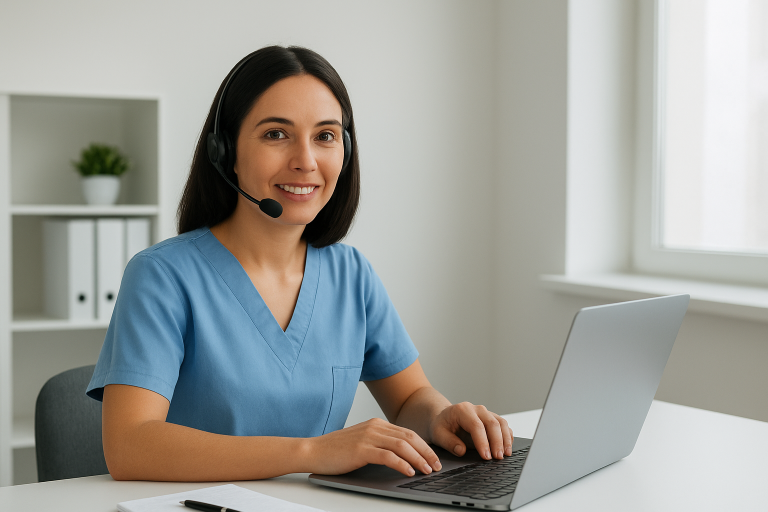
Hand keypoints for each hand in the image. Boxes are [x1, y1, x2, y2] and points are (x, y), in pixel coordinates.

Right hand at [306, 418, 442, 476]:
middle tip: (437, 465)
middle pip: (409, 437)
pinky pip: (388, 456)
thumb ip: (379, 443)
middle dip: (426, 452)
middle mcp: (375, 427)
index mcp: (377, 424)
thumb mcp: (362, 442)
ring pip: (402, 445)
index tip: (434, 457)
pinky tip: (409, 471)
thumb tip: (401, 456)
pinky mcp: (361, 449)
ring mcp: (368, 437)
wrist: (313, 451)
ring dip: (418, 459)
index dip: (424, 445)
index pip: (408, 432)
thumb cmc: (336, 450)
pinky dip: (402, 464)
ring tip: (427, 470)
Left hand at [429, 402, 512, 459]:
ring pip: (501, 423)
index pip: (476, 426)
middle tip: (498, 458)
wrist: (444, 418)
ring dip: (505, 439)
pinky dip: (508, 436)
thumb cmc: (441, 426)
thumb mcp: (438, 434)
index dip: (483, 442)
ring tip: (506, 455)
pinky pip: (504, 425)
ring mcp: (486, 413)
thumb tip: (461, 450)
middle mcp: (477, 409)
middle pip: (492, 423)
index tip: (486, 456)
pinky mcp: (492, 418)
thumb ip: (448, 442)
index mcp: (462, 410)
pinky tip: (508, 448)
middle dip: (497, 442)